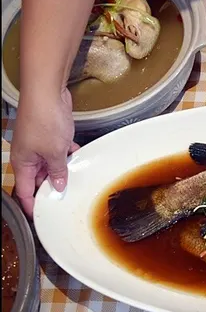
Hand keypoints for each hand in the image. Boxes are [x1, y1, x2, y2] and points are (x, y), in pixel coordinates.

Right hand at [10, 87, 78, 217]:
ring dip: (62, 170)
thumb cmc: (44, 120)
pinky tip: (77, 157)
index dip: (32, 205)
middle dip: (52, 187)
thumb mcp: (54, 153)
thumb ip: (58, 171)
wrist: (48, 94)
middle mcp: (28, 156)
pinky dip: (67, 155)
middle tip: (66, 198)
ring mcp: (39, 145)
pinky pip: (58, 151)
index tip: (41, 217)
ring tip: (74, 179)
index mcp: (23, 164)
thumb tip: (58, 185)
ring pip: (50, 165)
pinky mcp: (50, 135)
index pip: (25, 192)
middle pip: (39, 179)